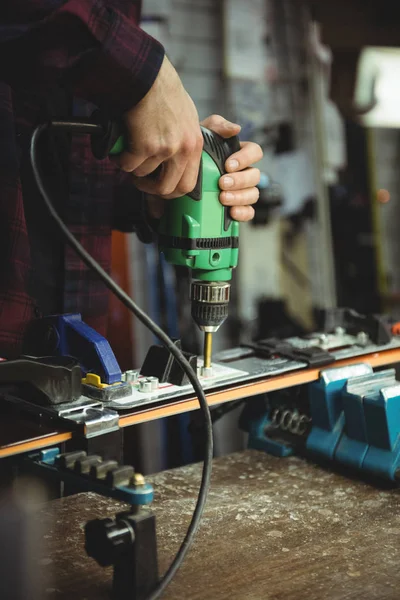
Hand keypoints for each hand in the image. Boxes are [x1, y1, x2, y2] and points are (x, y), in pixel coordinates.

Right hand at [118, 55, 202, 197]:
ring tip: (127, 154)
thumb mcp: (192, 114)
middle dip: (149, 188)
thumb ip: (204, 132)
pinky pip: (128, 165)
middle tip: (139, 180)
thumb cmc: (165, 94)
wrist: (147, 77)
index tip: (159, 187)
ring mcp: (165, 148)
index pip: (188, 185)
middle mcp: (184, 149)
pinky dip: (120, 159)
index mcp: (196, 144)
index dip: (171, 191)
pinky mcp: (145, 145)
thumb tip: (235, 130)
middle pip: (167, 188)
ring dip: (132, 167)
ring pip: (143, 174)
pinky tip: (119, 149)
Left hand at [200, 115, 262, 221]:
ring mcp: (242, 190)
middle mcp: (244, 172)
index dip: (245, 159)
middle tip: (222, 183)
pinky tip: (231, 212)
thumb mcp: (202, 133)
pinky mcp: (237, 206)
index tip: (228, 165)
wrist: (178, 173)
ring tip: (222, 198)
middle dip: (239, 181)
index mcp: (240, 154)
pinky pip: (249, 212)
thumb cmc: (194, 151)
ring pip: (253, 194)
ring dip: (239, 197)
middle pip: (255, 176)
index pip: (255, 152)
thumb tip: (236, 129)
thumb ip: (218, 126)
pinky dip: (243, 213)